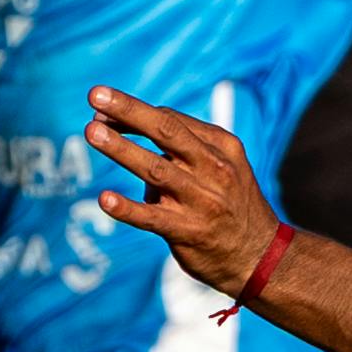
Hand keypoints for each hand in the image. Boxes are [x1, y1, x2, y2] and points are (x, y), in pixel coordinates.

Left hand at [81, 86, 279, 298]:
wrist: (260, 256)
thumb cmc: (227, 204)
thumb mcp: (219, 167)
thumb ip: (178, 151)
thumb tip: (117, 133)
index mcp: (221, 146)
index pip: (171, 120)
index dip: (132, 112)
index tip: (101, 106)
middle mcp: (214, 169)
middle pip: (166, 131)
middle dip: (129, 110)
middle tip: (96, 95)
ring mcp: (202, 201)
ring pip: (156, 169)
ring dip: (121, 149)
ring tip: (91, 133)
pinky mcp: (190, 232)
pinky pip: (152, 218)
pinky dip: (128, 208)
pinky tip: (105, 200)